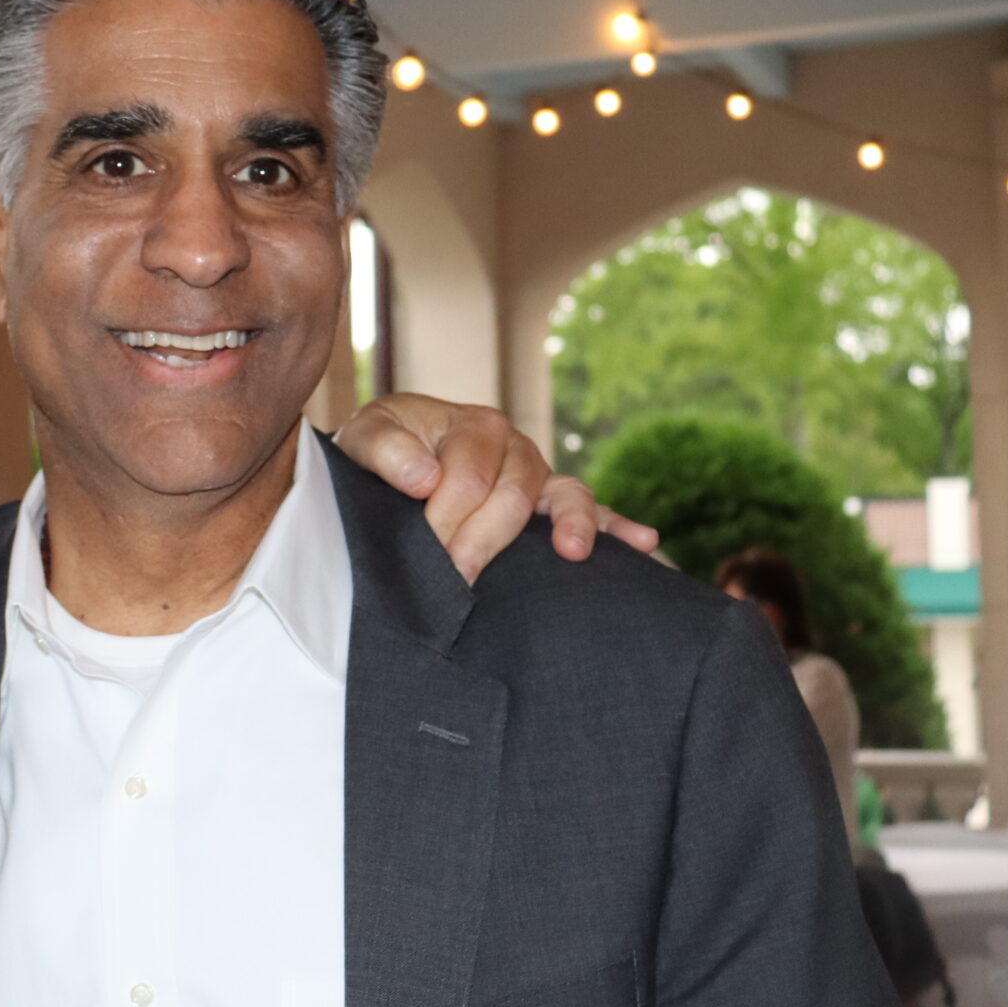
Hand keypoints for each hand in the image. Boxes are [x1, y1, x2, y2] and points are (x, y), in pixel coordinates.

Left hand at [333, 394, 659, 583]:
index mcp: (470, 425)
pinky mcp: (549, 502)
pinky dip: (618, 526)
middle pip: (513, 495)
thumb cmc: (377, 454)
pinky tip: (644, 544)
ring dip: (568, 525)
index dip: (443, 521)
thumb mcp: (363, 439)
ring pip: (563, 496)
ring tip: (571, 553)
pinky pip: (592, 511)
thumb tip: (426, 478)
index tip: (424, 558)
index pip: (466, 478)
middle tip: (456, 582)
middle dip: (483, 540)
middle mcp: (512, 444)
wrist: (382, 466)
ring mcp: (536, 473)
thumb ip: (386, 451)